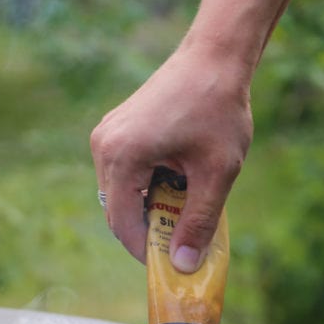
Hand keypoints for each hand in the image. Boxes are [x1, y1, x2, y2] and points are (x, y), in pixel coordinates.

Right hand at [90, 45, 252, 271]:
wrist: (214, 57)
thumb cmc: (219, 110)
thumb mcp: (217, 174)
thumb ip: (199, 222)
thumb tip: (184, 266)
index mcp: (123, 156)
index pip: (122, 223)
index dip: (144, 251)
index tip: (171, 264)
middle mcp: (104, 146)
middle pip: (116, 210)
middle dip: (146, 231)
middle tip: (180, 240)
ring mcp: (105, 135)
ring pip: (117, 193)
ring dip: (146, 208)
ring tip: (183, 206)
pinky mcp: (113, 129)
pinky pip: (121, 173)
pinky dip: (143, 187)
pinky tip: (175, 181)